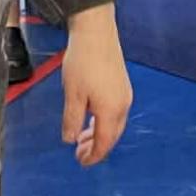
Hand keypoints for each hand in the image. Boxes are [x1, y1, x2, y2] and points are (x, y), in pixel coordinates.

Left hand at [61, 7, 133, 167]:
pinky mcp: (122, 85)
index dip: (93, 155)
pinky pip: (116, 112)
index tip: (80, 162)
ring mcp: (125, 94)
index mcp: (111, 110)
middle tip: (79, 154)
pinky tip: (91, 118)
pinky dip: (104, 122)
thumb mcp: (72, 95)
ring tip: (82, 138)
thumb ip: (72, 120)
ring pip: (115, 124)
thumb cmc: (83, 62)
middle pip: (112, 135)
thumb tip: (69, 140)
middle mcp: (123, 105)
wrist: (96, 32)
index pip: (104, 142)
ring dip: (99, 134)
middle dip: (97, 148)